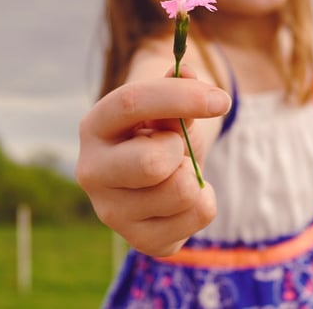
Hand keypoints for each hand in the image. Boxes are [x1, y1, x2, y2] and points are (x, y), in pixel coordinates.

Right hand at [76, 66, 230, 256]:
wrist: (155, 169)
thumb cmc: (160, 129)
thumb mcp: (166, 105)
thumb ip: (179, 87)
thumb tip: (190, 72)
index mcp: (95, 125)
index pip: (131, 103)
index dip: (180, 97)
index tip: (220, 100)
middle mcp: (92, 172)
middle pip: (151, 163)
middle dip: (180, 148)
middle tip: (177, 147)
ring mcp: (112, 212)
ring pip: (181, 192)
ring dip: (194, 174)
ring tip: (178, 170)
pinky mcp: (140, 240)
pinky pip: (197, 216)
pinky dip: (204, 199)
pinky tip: (184, 196)